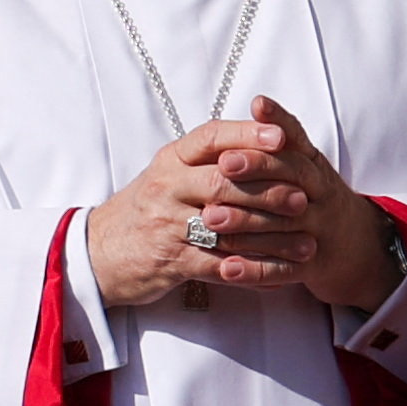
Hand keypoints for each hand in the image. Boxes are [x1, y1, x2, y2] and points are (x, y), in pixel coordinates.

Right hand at [85, 97, 401, 309]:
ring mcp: (168, 225)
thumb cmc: (149, 209)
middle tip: (304, 199)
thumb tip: (263, 130)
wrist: (98, 253)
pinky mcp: (172, 261)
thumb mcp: (170, 173)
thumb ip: (209, 157)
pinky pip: (222, 266)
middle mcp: (167, 186)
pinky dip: (255, 272)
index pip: (212, 137)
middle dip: (269, 190)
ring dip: (272, 238)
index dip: (248, 134)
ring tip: (307, 245)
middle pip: (224, 182)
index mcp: (171, 159)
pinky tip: (283, 275)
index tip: (283, 137)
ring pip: (228, 227)